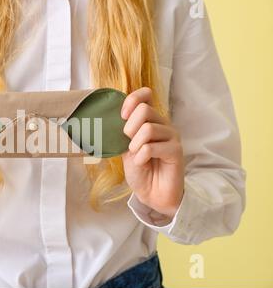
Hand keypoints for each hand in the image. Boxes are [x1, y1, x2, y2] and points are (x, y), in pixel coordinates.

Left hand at [121, 87, 184, 218]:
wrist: (152, 193)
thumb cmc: (140, 170)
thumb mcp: (126, 147)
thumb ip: (123, 131)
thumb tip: (110, 117)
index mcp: (151, 119)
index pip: (145, 94)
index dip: (132, 100)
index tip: (122, 116)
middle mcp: (163, 124)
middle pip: (144, 110)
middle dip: (129, 128)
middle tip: (130, 144)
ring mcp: (172, 136)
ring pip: (148, 129)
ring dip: (135, 146)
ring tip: (137, 156)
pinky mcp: (176, 151)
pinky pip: (152, 146)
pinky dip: (141, 157)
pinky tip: (143, 163)